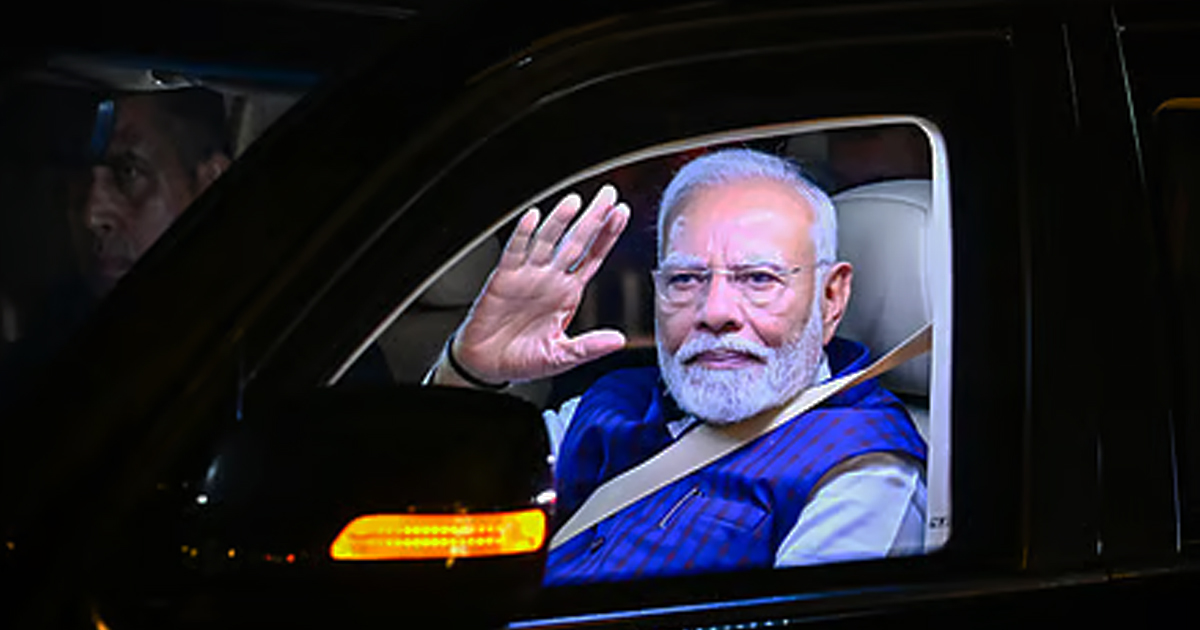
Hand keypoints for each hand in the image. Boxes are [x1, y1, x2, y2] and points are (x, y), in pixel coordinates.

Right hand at [447, 184, 630, 384]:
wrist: (487, 363)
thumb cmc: (523, 358)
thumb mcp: (562, 357)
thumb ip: (589, 347)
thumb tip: (618, 341)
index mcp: (568, 292)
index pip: (593, 256)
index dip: (608, 235)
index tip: (623, 213)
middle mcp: (551, 278)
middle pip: (576, 241)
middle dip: (593, 218)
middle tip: (609, 194)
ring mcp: (528, 275)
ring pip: (547, 241)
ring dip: (560, 221)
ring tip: (575, 202)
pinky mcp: (503, 279)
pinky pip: (514, 252)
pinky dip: (523, 235)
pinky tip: (533, 218)